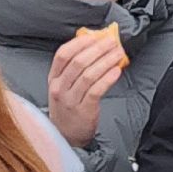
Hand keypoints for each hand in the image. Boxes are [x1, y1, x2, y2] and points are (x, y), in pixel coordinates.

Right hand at [46, 31, 125, 148]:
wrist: (65, 135)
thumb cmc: (68, 107)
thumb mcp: (63, 87)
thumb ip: (74, 69)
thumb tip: (95, 46)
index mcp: (53, 78)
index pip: (63, 55)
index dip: (80, 43)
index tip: (96, 36)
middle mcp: (59, 87)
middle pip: (78, 62)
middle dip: (98, 49)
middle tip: (113, 42)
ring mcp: (70, 99)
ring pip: (89, 75)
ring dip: (106, 61)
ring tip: (119, 53)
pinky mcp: (84, 110)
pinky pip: (97, 90)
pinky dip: (108, 79)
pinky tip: (117, 70)